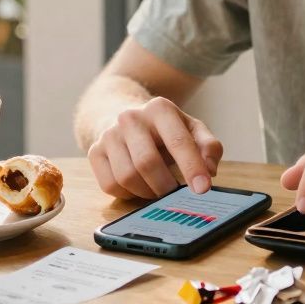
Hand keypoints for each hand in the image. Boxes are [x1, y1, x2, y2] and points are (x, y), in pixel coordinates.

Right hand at [86, 97, 223, 199]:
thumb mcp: (191, 130)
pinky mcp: (95, 151)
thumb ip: (208, 146)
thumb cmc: (165, 129)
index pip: (178, 141)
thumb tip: (209, 170)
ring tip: (157, 189)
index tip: (203, 189)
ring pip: (127, 177)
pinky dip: (128, 194)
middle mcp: (130, 117)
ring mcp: (109, 134)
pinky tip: (138, 186)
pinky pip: (110, 185)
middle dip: (165, 186)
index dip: (192, 167)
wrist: (125, 118)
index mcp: (159, 108)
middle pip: (147, 162)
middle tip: (174, 194)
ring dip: (147, 192)